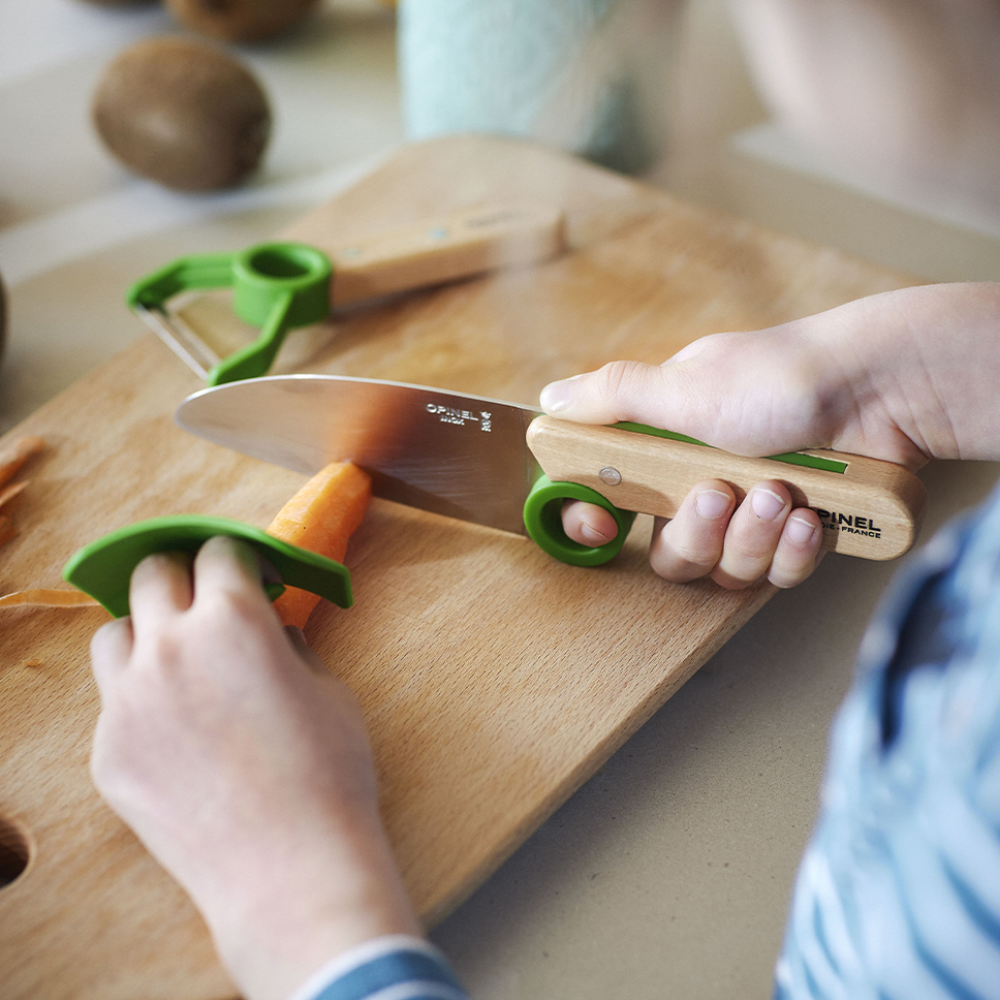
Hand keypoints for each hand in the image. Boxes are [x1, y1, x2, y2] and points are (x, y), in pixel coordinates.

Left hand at [89, 537, 419, 999]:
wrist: (290, 868)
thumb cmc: (329, 773)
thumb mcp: (329, 689)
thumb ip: (289, 646)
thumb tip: (269, 630)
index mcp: (233, 620)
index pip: (219, 552)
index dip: (240, 558)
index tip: (253, 576)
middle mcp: (170, 648)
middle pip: (152, 575)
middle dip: (184, 576)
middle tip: (210, 602)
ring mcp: (128, 702)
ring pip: (114, 634)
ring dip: (147, 633)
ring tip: (182, 662)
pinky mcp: (108, 753)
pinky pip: (115, 705)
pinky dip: (142, 701)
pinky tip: (181, 735)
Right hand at [540, 283, 999, 587]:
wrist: (881, 391)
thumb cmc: (779, 378)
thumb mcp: (684, 385)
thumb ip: (612, 397)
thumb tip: (549, 400)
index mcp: (669, 449)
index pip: (612, 502)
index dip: (597, 523)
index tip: (602, 522)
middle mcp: (706, 484)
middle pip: (672, 554)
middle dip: (697, 532)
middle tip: (722, 492)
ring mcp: (754, 514)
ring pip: (726, 571)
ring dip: (751, 537)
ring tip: (780, 494)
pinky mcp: (800, 536)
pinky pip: (779, 574)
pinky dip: (794, 550)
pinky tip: (810, 516)